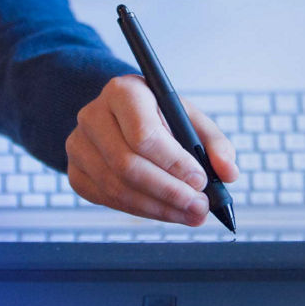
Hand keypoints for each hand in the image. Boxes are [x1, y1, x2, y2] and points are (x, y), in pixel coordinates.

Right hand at [66, 75, 239, 225]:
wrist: (120, 117)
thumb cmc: (158, 115)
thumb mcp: (188, 117)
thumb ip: (214, 143)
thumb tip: (228, 173)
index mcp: (123, 91)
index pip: (143, 134)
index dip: (173, 162)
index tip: (200, 180)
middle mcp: (93, 116)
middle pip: (128, 165)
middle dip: (169, 192)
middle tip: (199, 206)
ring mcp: (78, 146)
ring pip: (117, 188)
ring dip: (158, 208)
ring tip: (190, 214)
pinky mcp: (76, 172)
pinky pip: (108, 200)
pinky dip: (141, 212)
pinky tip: (165, 212)